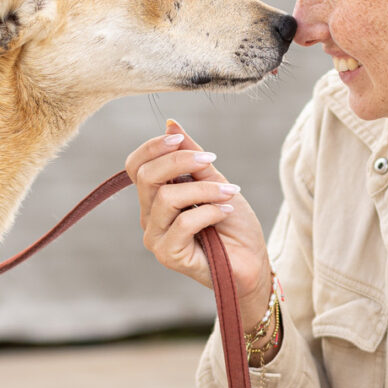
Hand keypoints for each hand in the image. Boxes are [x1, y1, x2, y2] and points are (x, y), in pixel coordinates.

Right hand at [126, 119, 273, 331]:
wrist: (251, 263)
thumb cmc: (234, 225)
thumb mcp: (216, 181)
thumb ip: (193, 156)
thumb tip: (171, 124)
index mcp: (156, 196)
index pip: (136, 166)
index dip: (153, 147)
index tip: (180, 139)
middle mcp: (150, 216)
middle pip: (146, 176)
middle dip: (180, 161)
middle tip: (211, 161)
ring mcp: (156, 237)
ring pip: (167, 198)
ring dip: (204, 189)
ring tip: (230, 193)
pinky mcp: (168, 254)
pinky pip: (182, 223)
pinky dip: (208, 211)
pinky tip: (225, 212)